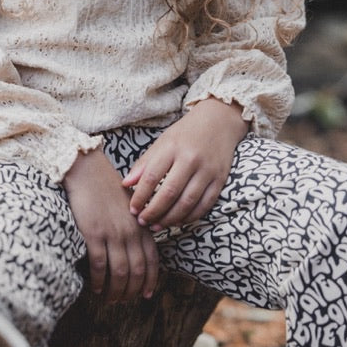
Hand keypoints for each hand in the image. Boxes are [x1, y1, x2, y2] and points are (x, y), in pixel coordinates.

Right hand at [63, 148, 159, 301]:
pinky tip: (95, 287)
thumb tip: (134, 249)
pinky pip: (100, 265)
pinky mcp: (95, 234)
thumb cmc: (107, 188)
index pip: (152, 261)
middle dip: (132, 291)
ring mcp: (114, 234)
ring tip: (109, 298)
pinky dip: (99, 281)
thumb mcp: (129, 207)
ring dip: (115, 291)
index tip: (147, 294)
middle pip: (137, 271)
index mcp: (141, 226)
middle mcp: (131, 232)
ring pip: (120, 273)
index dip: (150, 281)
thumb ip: (135, 227)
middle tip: (123, 301)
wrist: (88, 171)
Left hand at [122, 98, 248, 230]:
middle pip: (169, 193)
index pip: (151, 177)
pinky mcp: (220, 179)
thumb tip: (126, 185)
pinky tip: (178, 221)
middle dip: (153, 212)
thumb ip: (144, 164)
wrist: (219, 121)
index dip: (140, 197)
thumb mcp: (162, 142)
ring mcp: (207, 170)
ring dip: (170, 219)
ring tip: (157, 225)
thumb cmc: (186, 133)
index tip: (132, 209)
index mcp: (172, 148)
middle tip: (142, 221)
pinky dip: (190, 217)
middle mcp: (191, 159)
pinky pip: (204, 205)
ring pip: (187, 203)